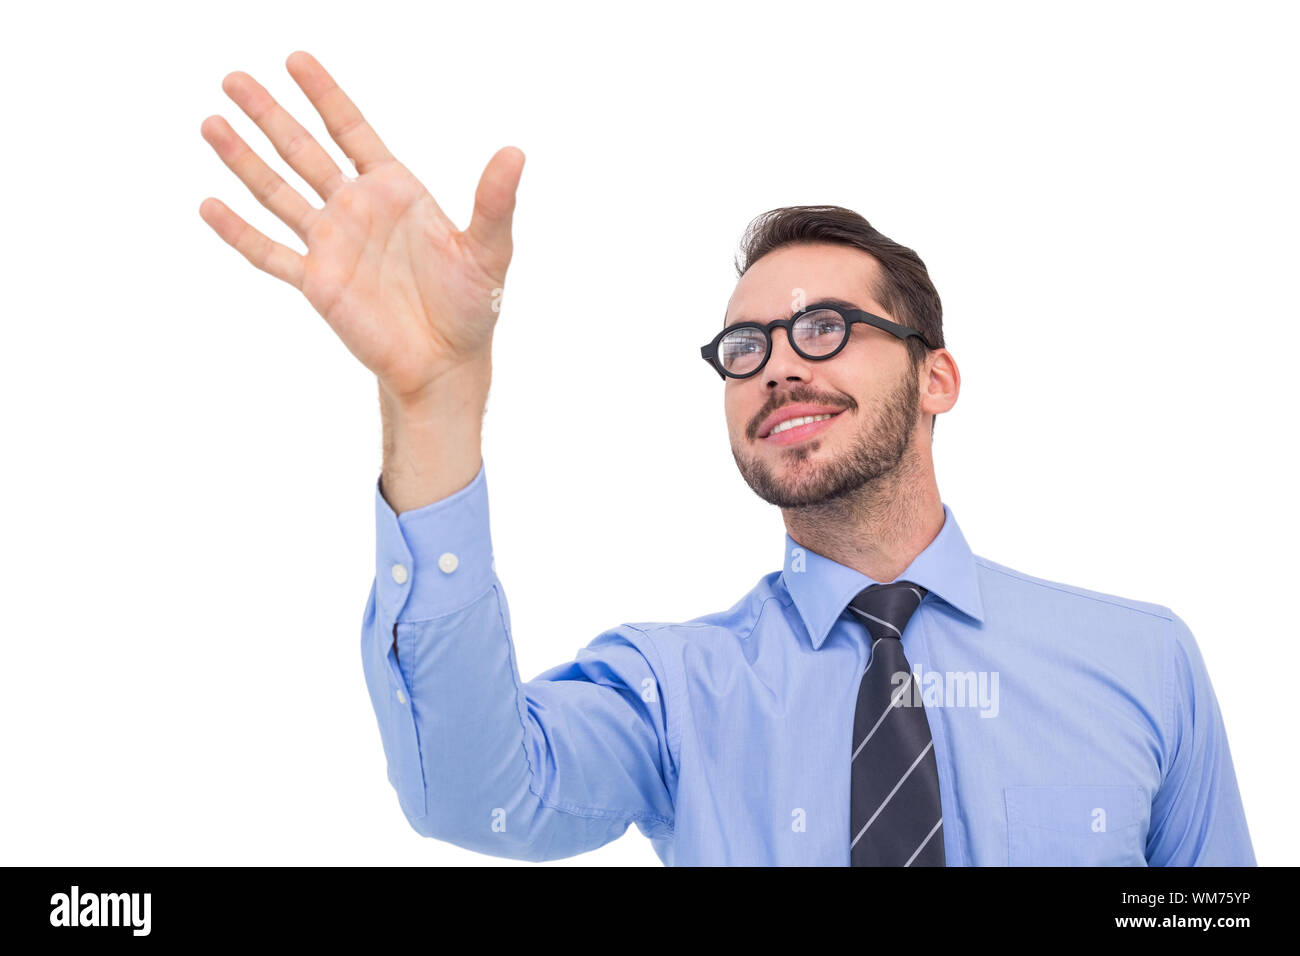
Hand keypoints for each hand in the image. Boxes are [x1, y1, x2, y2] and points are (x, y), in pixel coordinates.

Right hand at [199, 51, 522, 405]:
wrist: (445, 362)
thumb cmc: (471, 305)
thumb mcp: (489, 250)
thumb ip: (494, 201)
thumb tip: (516, 152)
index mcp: (394, 190)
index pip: (351, 130)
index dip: (324, 95)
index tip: (295, 59)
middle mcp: (356, 209)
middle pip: (304, 151)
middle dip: (270, 115)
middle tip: (234, 78)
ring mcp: (331, 244)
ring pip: (278, 193)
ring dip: (244, 160)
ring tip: (211, 122)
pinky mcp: (316, 283)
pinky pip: (269, 253)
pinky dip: (239, 232)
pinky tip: (208, 205)